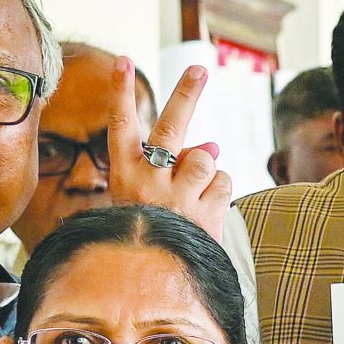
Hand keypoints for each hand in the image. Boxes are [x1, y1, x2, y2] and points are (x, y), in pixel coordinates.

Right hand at [105, 60, 231, 238]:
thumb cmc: (150, 229)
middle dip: (186, 94)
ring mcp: (176, 196)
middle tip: (199, 69)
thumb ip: (175, 166)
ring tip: (190, 195)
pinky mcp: (204, 213)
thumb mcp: (149, 196)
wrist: (154, 282)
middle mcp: (147, 180)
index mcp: (124, 173)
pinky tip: (203, 210)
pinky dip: (218, 192)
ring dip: (204, 171)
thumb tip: (214, 144)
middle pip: (170, 127)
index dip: (121, 91)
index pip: (121, 124)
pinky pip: (223, 182)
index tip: (123, 60)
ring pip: (205, 157)